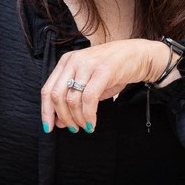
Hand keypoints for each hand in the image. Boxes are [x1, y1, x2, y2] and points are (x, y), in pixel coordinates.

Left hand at [41, 39, 170, 132]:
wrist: (138, 55)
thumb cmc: (113, 70)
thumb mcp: (89, 84)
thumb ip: (73, 100)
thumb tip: (59, 122)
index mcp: (66, 62)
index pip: (47, 89)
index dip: (46, 111)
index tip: (49, 127)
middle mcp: (74, 61)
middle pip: (57, 95)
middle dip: (63, 117)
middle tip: (73, 128)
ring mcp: (88, 64)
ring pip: (73, 99)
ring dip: (78, 118)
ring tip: (85, 126)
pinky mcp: (103, 70)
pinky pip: (89, 99)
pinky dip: (89, 115)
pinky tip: (92, 123)